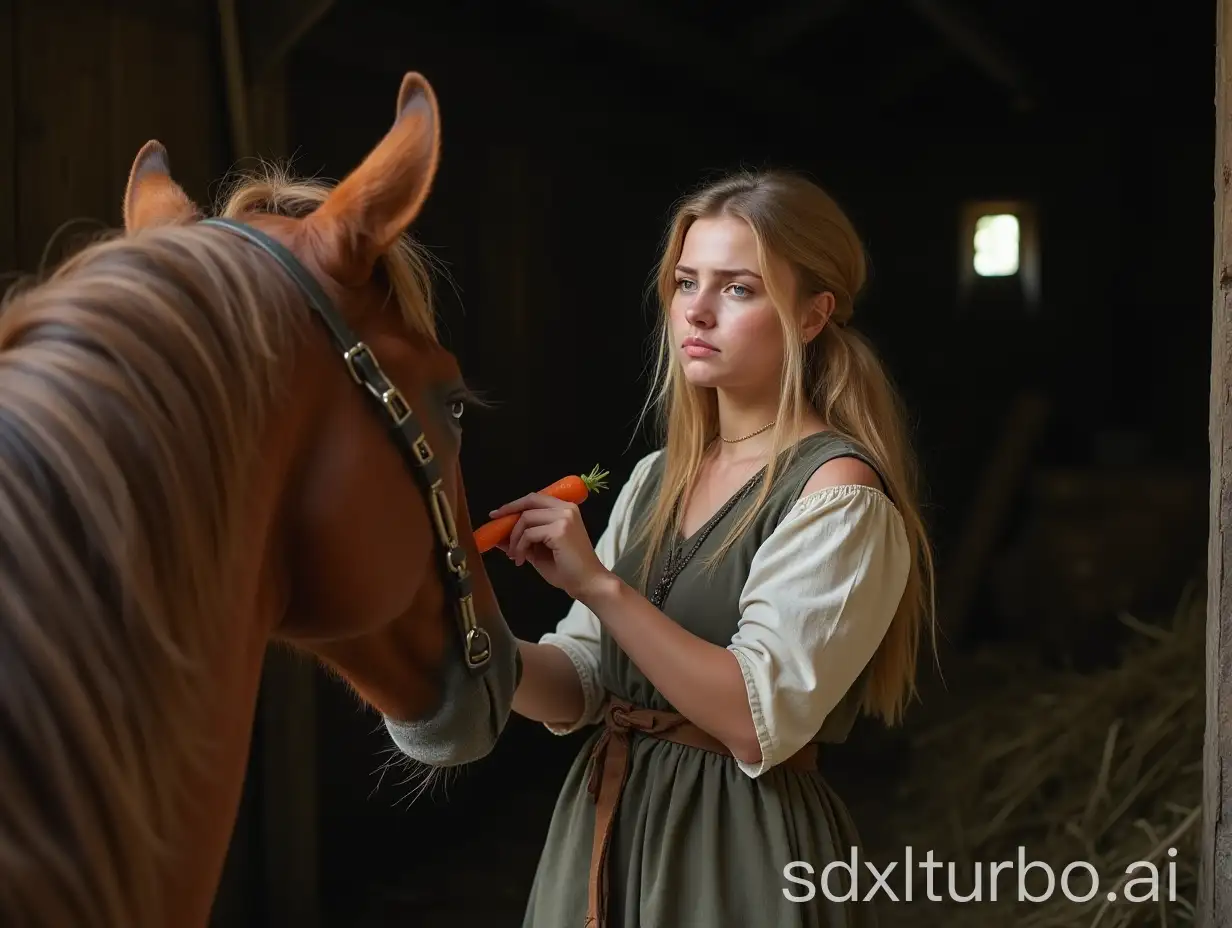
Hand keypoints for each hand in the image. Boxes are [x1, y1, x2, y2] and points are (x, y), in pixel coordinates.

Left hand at [489, 492, 610, 600]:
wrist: (587, 583)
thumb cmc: (567, 570)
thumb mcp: (539, 551)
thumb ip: (523, 540)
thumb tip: (500, 536)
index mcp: (565, 510)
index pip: (535, 499)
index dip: (514, 505)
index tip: (497, 515)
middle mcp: (566, 509)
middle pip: (529, 502)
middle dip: (508, 513)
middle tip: (496, 529)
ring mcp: (564, 518)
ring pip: (526, 519)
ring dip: (514, 539)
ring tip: (515, 556)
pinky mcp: (559, 530)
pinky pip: (528, 534)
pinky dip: (520, 547)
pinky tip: (522, 560)